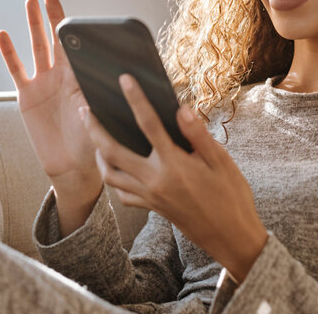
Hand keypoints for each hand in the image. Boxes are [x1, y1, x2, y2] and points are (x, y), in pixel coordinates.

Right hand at [0, 0, 100, 197]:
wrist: (71, 167)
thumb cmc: (91, 144)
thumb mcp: (96, 121)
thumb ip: (93, 103)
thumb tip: (96, 89)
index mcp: (82, 80)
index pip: (77, 49)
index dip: (74, 29)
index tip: (73, 11)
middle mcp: (62, 77)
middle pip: (56, 41)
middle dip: (53, 18)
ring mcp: (43, 84)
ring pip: (37, 48)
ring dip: (33, 26)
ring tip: (30, 3)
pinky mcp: (26, 96)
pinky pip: (17, 70)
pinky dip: (10, 53)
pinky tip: (3, 34)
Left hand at [81, 74, 268, 282]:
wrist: (231, 237)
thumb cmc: (231, 196)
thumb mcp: (222, 161)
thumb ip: (198, 134)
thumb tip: (180, 108)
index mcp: (174, 164)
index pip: (148, 124)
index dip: (136, 99)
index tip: (125, 80)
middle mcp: (155, 180)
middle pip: (113, 151)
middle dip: (95, 129)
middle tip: (86, 110)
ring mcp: (150, 196)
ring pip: (110, 175)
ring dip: (98, 154)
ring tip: (95, 137)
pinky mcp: (151, 208)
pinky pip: (122, 194)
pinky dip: (114, 179)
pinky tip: (117, 167)